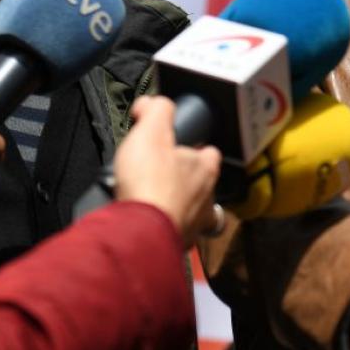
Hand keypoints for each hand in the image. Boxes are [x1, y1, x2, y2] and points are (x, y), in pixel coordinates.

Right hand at [114, 96, 221, 246]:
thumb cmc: (150, 182)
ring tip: (158, 204)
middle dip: (188, 183)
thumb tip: (151, 103)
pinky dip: (168, 231)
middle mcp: (207, 198)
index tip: (179, 149)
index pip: (210, 154)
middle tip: (163, 178)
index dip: (196, 150)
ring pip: (195, 214)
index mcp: (205, 169)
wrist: (139, 232)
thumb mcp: (151, 132)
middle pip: (204, 186)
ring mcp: (195, 225)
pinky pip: (177, 237)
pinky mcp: (177, 246)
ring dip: (181, 209)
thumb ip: (156, 112)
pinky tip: (152, 226)